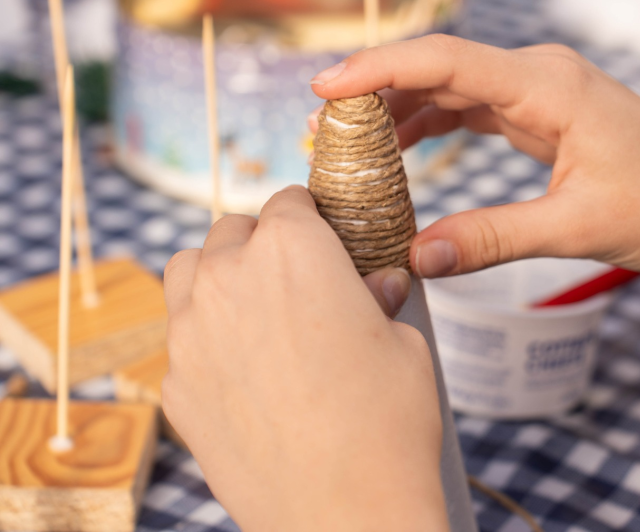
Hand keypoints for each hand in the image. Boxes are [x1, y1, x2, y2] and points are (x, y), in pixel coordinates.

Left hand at [163, 187, 447, 531]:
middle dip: (263, 244)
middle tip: (299, 282)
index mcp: (292, 248)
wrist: (344, 510)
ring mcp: (191, 333)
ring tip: (257, 314)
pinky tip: (248, 376)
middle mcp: (229, 277)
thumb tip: (373, 286)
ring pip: (187, 274)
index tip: (325, 236)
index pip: (289, 200)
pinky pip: (182, 340)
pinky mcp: (175, 385)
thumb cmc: (387, 420)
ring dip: (218, 278)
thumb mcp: (403, 340)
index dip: (313, 215)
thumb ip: (374, 297)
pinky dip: (208, 340)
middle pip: (232, 230)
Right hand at [309, 35, 639, 278]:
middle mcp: (542, 76)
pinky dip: (435, 125)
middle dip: (376, 93)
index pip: (446, 60)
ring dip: (401, 110)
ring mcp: (544, 93)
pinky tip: (400, 149)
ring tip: (348, 144)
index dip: (378, 68)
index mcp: (550, 85)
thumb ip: (494, 238)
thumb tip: (416, 258)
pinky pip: (475, 108)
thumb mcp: (579, 227)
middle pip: (439, 68)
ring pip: (454, 87)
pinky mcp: (547, 115)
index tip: (323, 86)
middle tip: (320, 132)